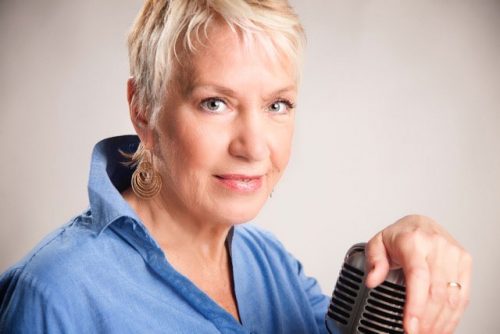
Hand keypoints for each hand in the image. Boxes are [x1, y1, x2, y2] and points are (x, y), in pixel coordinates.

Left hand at [364, 215, 471, 333]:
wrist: (420, 223)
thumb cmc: (399, 236)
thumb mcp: (377, 243)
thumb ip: (373, 261)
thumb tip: (372, 280)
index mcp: (413, 240)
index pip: (418, 276)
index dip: (416, 305)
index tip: (410, 326)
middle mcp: (437, 245)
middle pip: (436, 292)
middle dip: (426, 320)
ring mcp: (454, 253)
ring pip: (451, 297)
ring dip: (440, 322)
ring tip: (427, 333)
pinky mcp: (465, 261)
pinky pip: (463, 295)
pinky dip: (453, 316)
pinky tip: (443, 326)